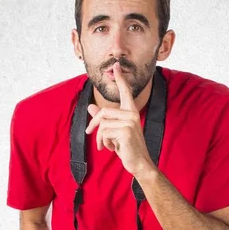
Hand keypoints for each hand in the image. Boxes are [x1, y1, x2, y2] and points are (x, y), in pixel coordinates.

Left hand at [85, 61, 156, 178]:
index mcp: (131, 112)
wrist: (139, 163)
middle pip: (103, 112)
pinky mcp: (126, 131)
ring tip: (105, 146)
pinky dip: (103, 143)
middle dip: (93, 124)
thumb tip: (90, 108)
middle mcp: (132, 114)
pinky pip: (104, 133)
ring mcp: (130, 122)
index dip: (120, 79)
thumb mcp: (113, 133)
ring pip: (102, 124)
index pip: (125, 92)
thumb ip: (103, 120)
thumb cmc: (127, 148)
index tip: (116, 65)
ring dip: (99, 138)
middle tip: (89, 133)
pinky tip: (111, 149)